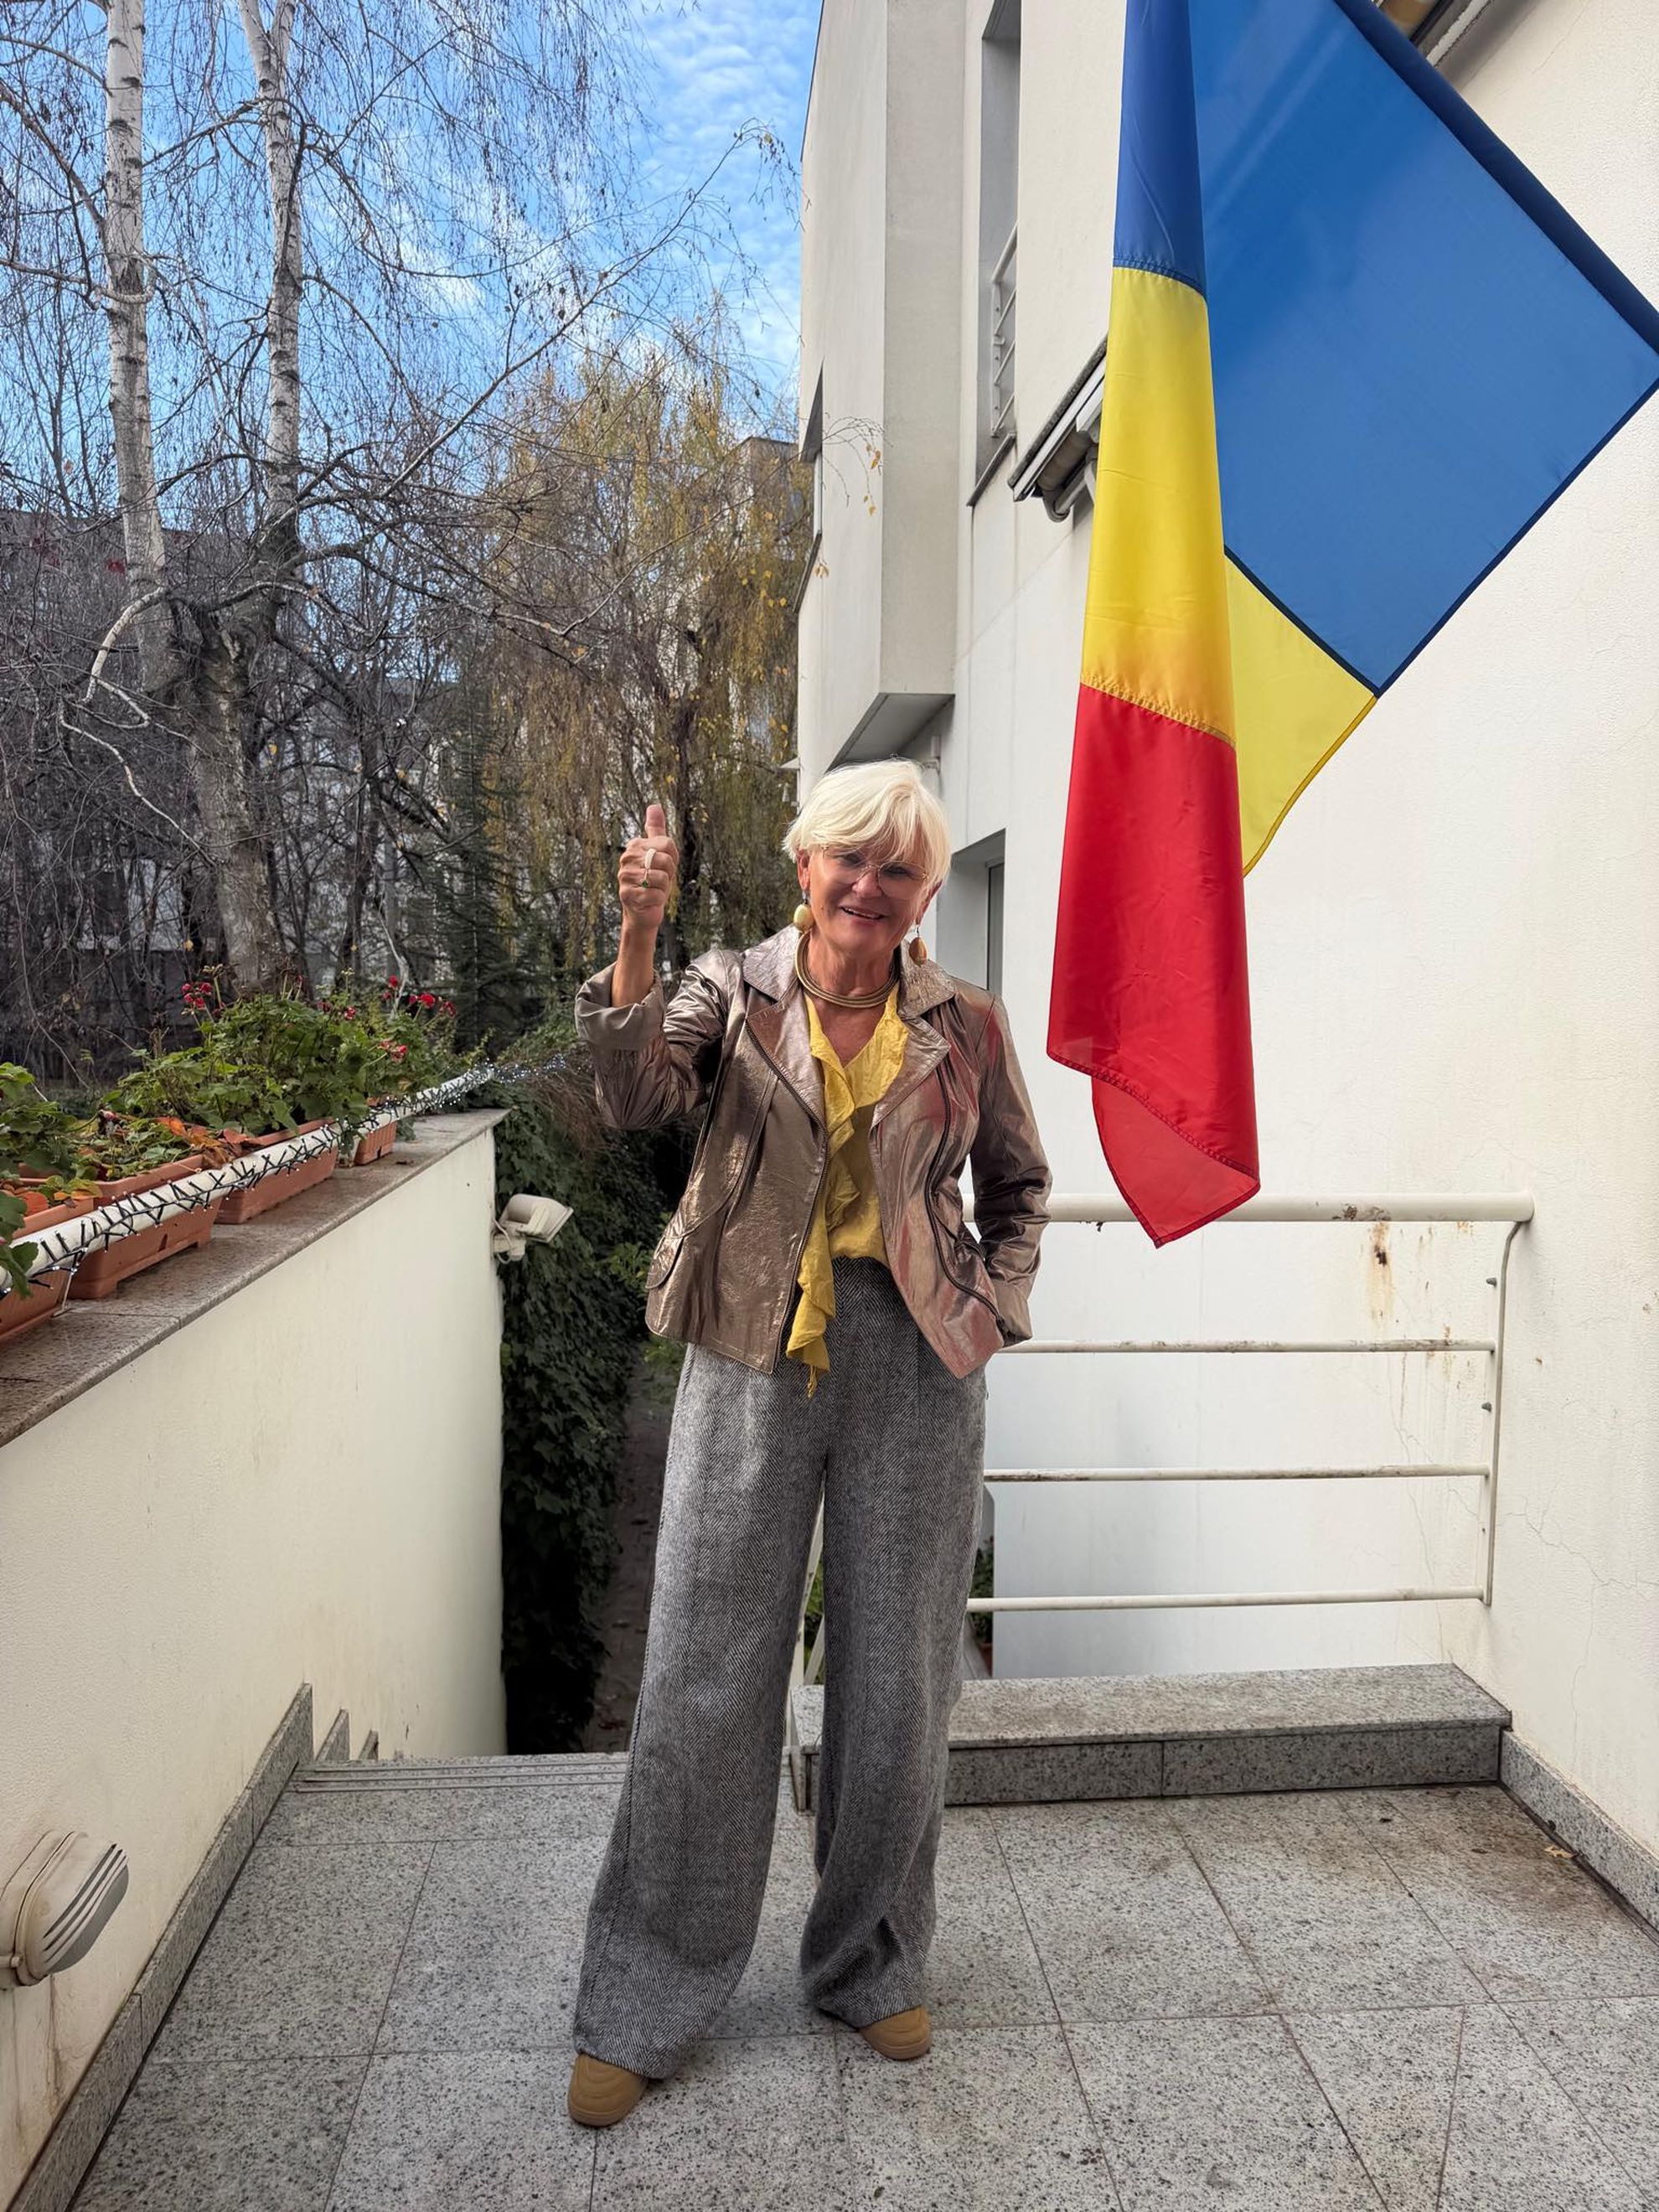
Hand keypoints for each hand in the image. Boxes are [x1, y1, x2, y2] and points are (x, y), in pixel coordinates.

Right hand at [619, 802, 678, 933]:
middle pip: (665, 860)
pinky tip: (649, 900)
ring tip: (653, 890)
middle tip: (659, 880)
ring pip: (662, 878)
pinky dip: (658, 900)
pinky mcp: (627, 895)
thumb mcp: (658, 853)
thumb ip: (656, 830)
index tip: (664, 867)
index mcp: (635, 845)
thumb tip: (654, 806)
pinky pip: (656, 894)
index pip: (667, 844)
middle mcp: (627, 858)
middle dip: (668, 874)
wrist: (643, 910)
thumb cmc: (653, 880)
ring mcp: (625, 877)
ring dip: (663, 888)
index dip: (672, 859)